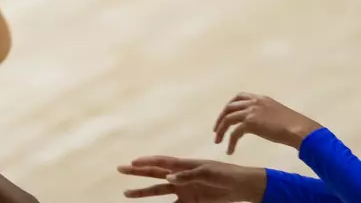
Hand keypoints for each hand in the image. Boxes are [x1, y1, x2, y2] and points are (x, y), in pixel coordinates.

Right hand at [119, 157, 266, 202]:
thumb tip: (169, 178)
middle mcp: (179, 177)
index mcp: (183, 165)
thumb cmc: (224, 174)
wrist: (240, 187)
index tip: (132, 162)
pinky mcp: (190, 202)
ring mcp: (183, 190)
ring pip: (158, 191)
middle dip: (137, 173)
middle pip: (154, 174)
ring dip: (143, 192)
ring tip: (127, 194)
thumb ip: (188, 175)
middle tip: (120, 169)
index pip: (160, 162)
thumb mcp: (207, 172)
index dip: (146, 162)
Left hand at [213, 93, 321, 153]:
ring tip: (218, 141)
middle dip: (221, 118)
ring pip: (228, 118)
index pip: (239, 97)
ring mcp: (251, 111)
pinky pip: (234, 133)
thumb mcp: (278, 114)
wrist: (300, 130)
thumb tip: (263, 122)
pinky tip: (229, 151)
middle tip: (216, 130)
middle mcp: (254, 102)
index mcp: (261, 98)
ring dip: (221, 130)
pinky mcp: (250, 123)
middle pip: (229, 107)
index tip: (226, 115)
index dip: (230, 105)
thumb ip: (267, 113)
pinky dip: (230, 142)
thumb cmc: (295, 125)